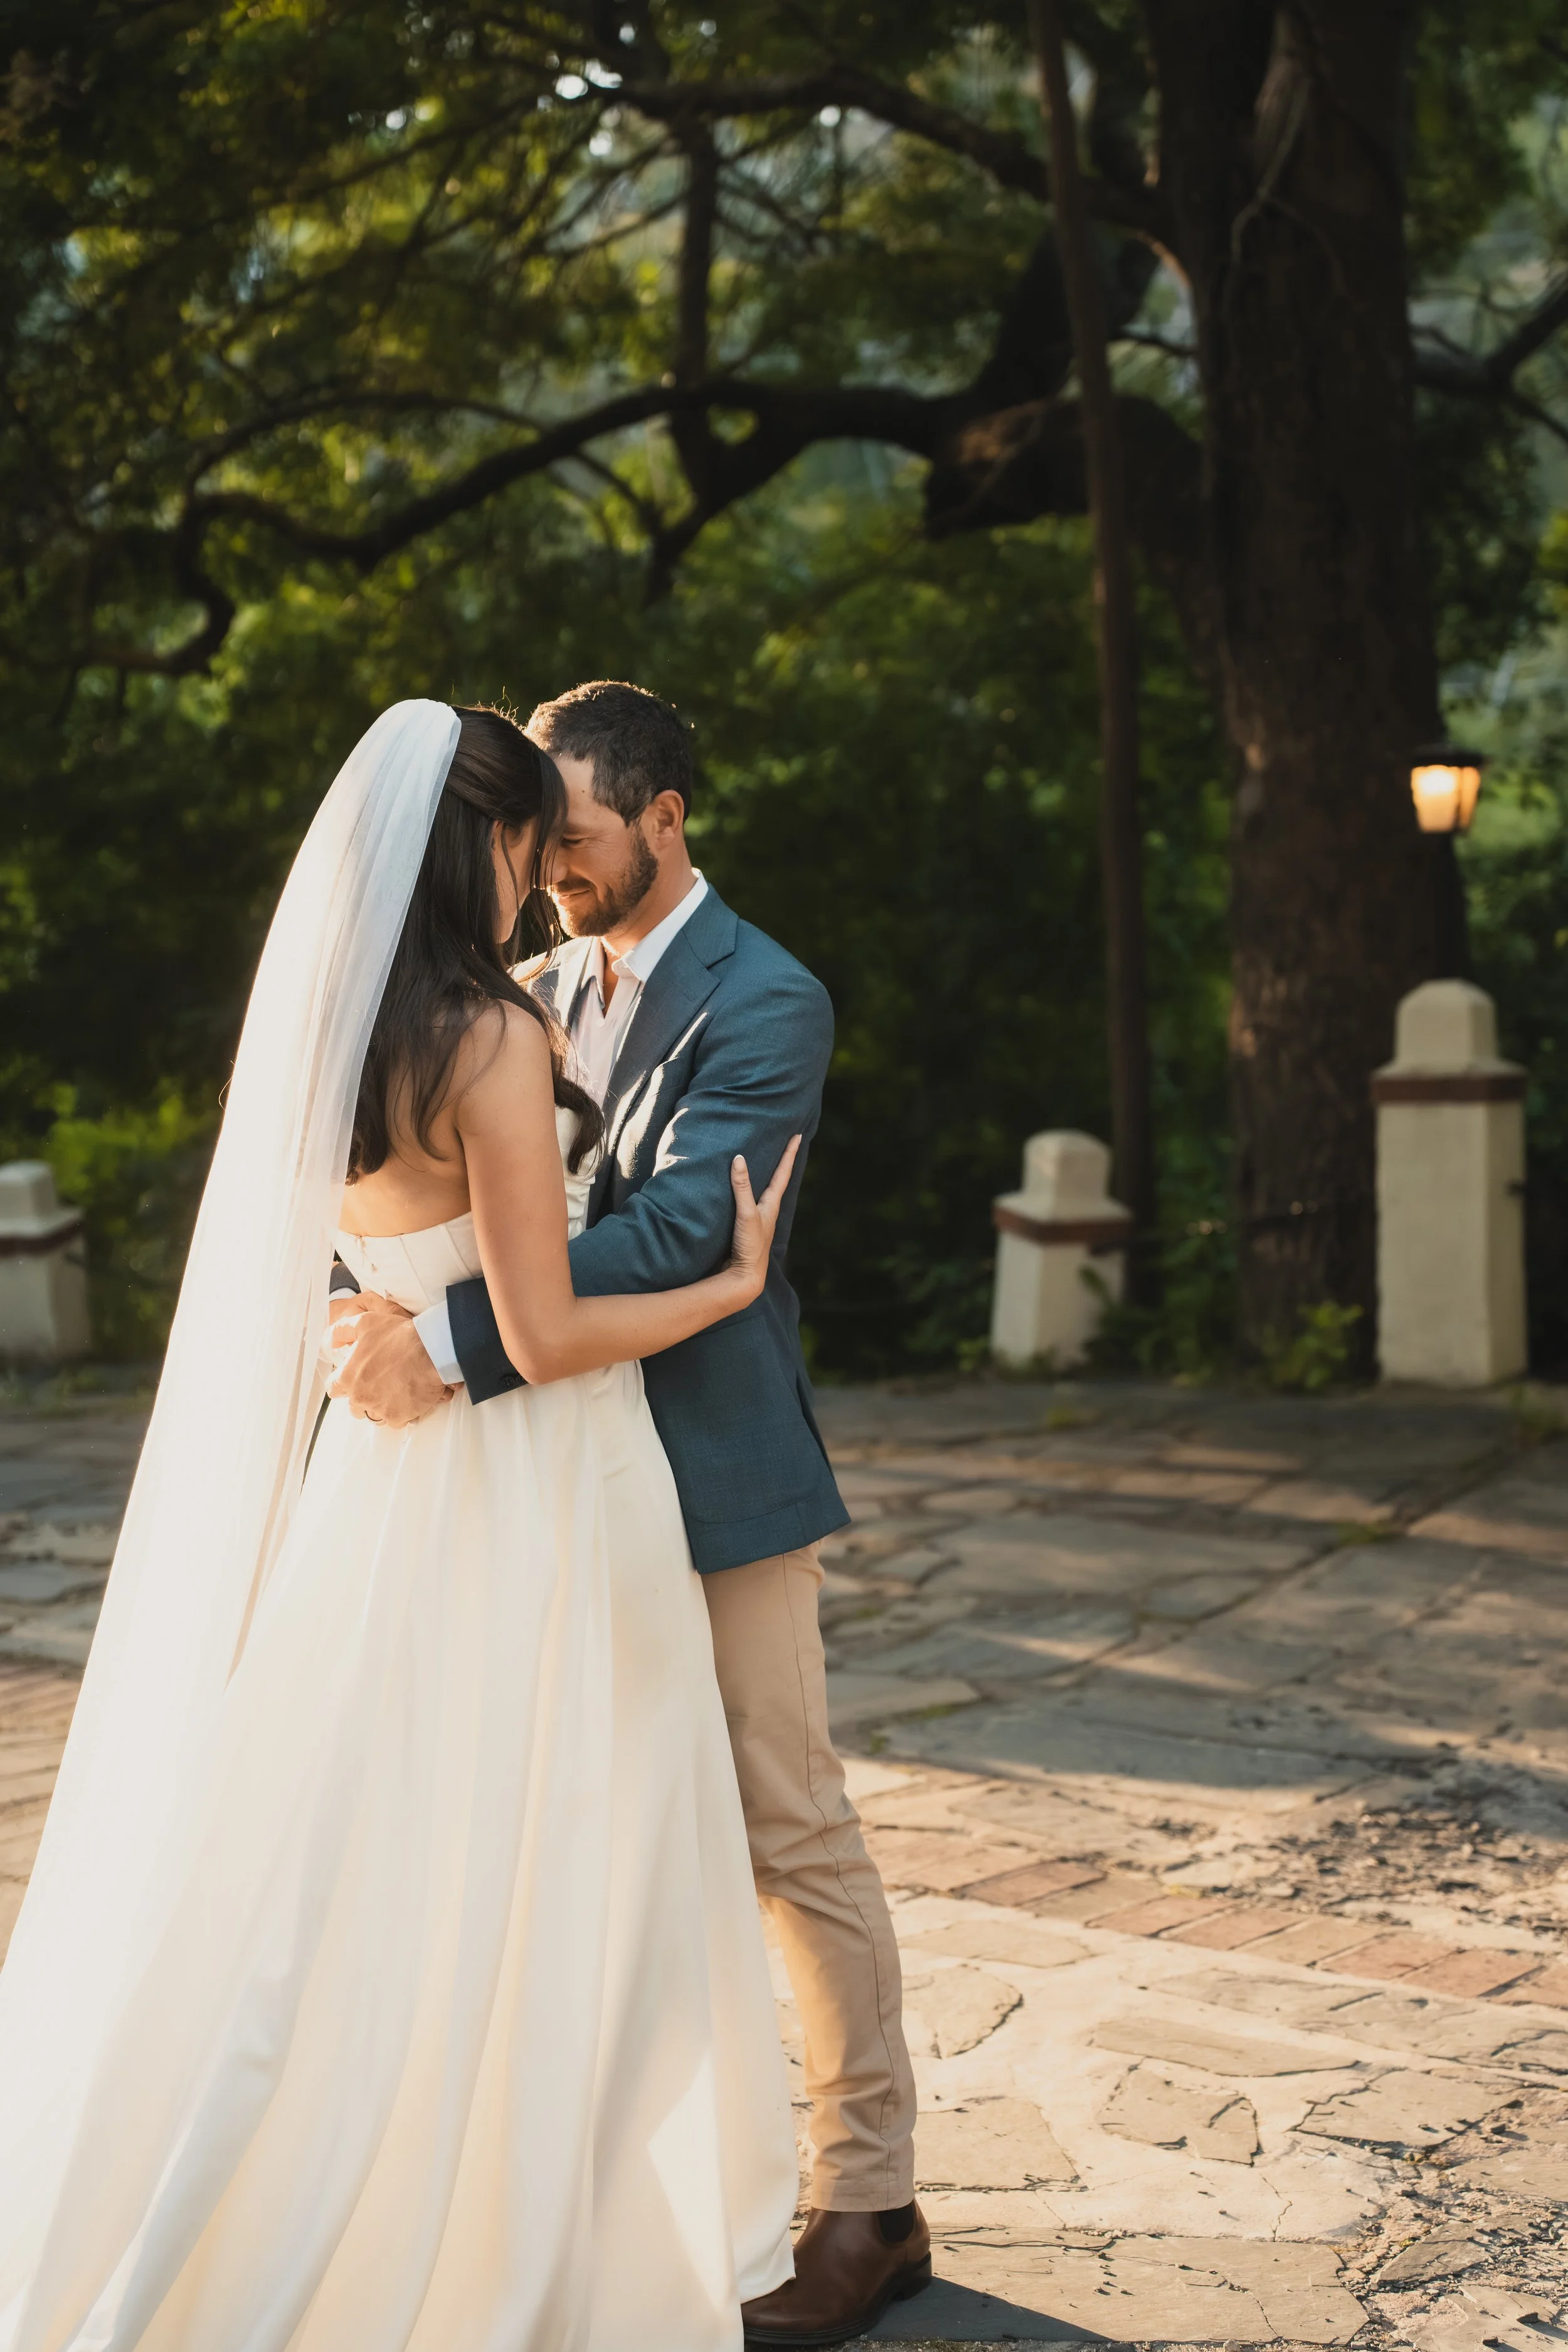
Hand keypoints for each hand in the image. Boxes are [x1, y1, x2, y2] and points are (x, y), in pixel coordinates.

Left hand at [328, 1290, 452, 1425]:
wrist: (430, 1350)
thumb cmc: (398, 1336)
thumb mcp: (364, 1323)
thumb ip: (342, 1331)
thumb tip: (332, 1342)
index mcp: (349, 1377)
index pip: (333, 1389)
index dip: (342, 1384)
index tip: (353, 1380)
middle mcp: (360, 1397)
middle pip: (354, 1407)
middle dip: (363, 1397)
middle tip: (378, 1385)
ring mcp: (379, 1408)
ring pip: (374, 1416)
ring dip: (381, 1407)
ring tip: (394, 1392)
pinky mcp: (399, 1416)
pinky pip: (394, 1422)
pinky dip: (400, 1413)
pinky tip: (407, 1399)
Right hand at [727, 1135, 801, 1302]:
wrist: (744, 1277)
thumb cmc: (750, 1246)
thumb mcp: (746, 1214)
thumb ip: (742, 1187)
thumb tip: (738, 1159)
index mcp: (771, 1204)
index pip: (783, 1173)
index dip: (789, 1153)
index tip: (798, 1135)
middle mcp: (768, 1210)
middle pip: (778, 1180)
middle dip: (782, 1161)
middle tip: (787, 1143)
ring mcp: (759, 1219)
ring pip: (766, 1191)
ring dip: (767, 1176)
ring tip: (767, 1162)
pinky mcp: (747, 1228)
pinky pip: (751, 1201)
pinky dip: (750, 1190)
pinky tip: (743, 1191)